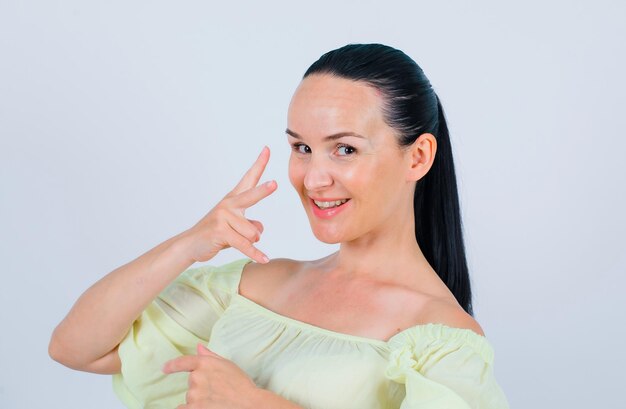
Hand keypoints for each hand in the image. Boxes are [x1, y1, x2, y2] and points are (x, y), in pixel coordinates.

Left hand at [163, 343, 259, 408]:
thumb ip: (211, 356)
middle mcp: (196, 377)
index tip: (165, 368)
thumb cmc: (242, 385)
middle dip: (201, 386)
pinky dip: (189, 408)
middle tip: (217, 391)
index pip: (183, 362)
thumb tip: (199, 347)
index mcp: (205, 363)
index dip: (172, 365)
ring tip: (216, 400)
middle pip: (191, 382)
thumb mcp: (228, 365)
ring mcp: (194, 393)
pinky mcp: (194, 408)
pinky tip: (201, 407)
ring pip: (191, 396)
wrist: (248, 403)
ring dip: (199, 399)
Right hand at [180, 146, 276, 263]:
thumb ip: (250, 224)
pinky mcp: (221, 232)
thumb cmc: (217, 232)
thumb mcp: (236, 226)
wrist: (191, 244)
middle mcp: (229, 204)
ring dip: (251, 242)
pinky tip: (265, 259)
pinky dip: (255, 254)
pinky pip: (245, 245)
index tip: (268, 149)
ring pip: (253, 232)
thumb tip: (259, 231)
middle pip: (251, 196)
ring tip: (236, 241)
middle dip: (263, 191)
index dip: (259, 164)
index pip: (249, 178)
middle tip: (275, 184)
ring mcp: (223, 218)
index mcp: (233, 199)